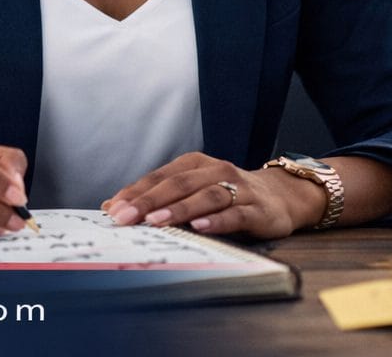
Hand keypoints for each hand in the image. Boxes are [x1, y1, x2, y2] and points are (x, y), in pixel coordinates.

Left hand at [100, 152, 324, 239]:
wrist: (279, 197)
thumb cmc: (225, 195)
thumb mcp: (192, 191)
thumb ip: (157, 198)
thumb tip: (111, 206)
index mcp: (194, 163)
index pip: (159, 177)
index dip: (135, 192)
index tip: (113, 209)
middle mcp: (215, 171)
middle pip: (178, 185)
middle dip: (148, 202)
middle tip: (126, 218)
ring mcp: (238, 188)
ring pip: (205, 197)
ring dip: (179, 210)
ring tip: (156, 221)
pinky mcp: (258, 209)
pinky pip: (235, 214)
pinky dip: (217, 220)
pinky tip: (200, 228)